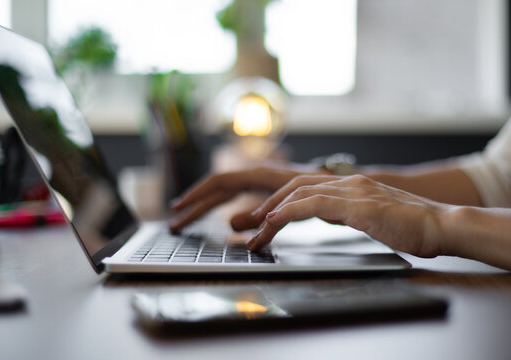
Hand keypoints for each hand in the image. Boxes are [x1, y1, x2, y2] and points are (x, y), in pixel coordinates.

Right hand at [169, 163, 323, 231]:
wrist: (336, 180)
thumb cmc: (317, 188)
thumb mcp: (290, 203)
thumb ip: (261, 214)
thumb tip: (230, 224)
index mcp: (258, 174)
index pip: (218, 182)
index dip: (197, 196)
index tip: (179, 208)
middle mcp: (254, 174)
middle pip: (216, 189)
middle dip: (194, 207)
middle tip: (174, 224)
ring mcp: (256, 180)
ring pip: (223, 193)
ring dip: (203, 207)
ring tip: (184, 221)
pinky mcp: (261, 189)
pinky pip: (233, 196)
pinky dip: (218, 206)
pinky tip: (210, 215)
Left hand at [247, 174, 450, 257]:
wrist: (443, 226)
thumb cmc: (414, 228)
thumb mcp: (374, 218)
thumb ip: (350, 213)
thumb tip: (330, 217)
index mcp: (354, 185)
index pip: (308, 186)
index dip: (282, 199)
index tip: (265, 217)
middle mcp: (350, 183)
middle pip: (296, 185)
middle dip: (268, 203)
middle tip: (250, 223)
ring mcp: (353, 191)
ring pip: (299, 193)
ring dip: (271, 211)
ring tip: (255, 231)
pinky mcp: (357, 205)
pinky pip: (312, 204)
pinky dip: (288, 212)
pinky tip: (274, 221)